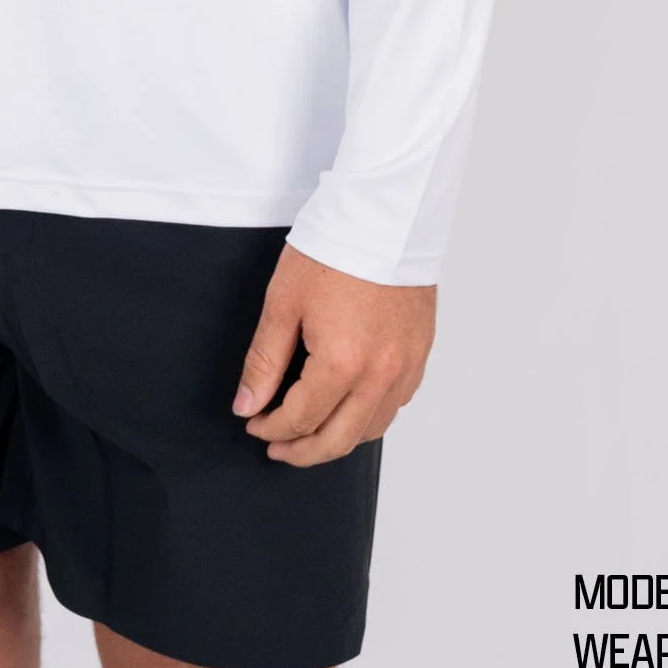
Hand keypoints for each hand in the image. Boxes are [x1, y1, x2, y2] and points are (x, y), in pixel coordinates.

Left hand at [232, 243, 435, 464]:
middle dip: (302, 451)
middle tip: (277, 449)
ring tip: (310, 435)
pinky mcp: (419, 355)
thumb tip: (247, 406)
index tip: (254, 424)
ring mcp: (405, 367)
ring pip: (371, 429)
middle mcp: (380, 375)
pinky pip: (395, 405)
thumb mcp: (283, 303)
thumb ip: (264, 361)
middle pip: (338, 440)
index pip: (301, 419)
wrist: (384, 216)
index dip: (271, 429)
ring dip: (337, 439)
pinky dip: (369, 417)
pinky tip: (349, 408)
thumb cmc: (331, 251)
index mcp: (342, 363)